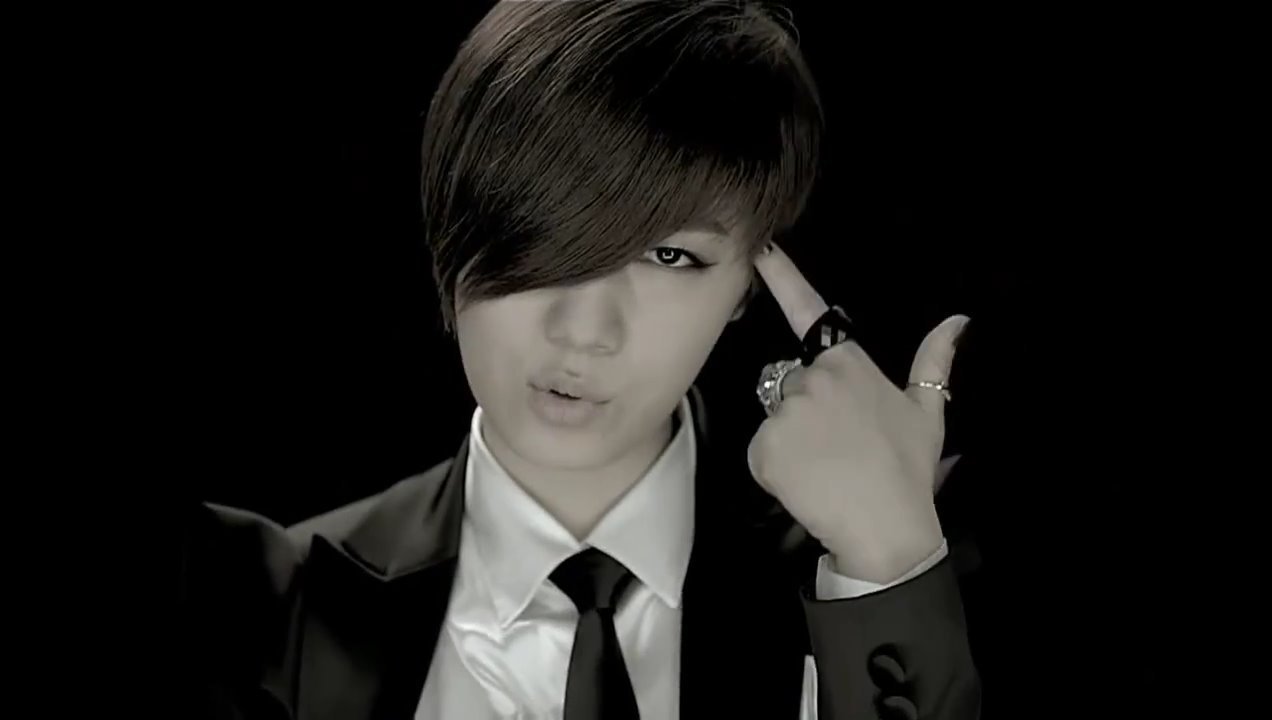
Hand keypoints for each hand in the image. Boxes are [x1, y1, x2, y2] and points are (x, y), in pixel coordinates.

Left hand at [747, 243, 969, 583]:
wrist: (885, 527)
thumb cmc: (907, 470)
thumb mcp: (928, 411)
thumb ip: (935, 361)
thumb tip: (957, 320)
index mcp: (848, 364)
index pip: (808, 310)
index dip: (781, 275)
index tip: (760, 247)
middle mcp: (813, 378)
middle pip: (791, 383)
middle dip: (806, 409)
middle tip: (837, 445)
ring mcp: (786, 412)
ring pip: (775, 418)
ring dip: (791, 439)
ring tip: (825, 466)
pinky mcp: (764, 446)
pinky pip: (761, 451)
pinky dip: (776, 468)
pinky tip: (806, 482)